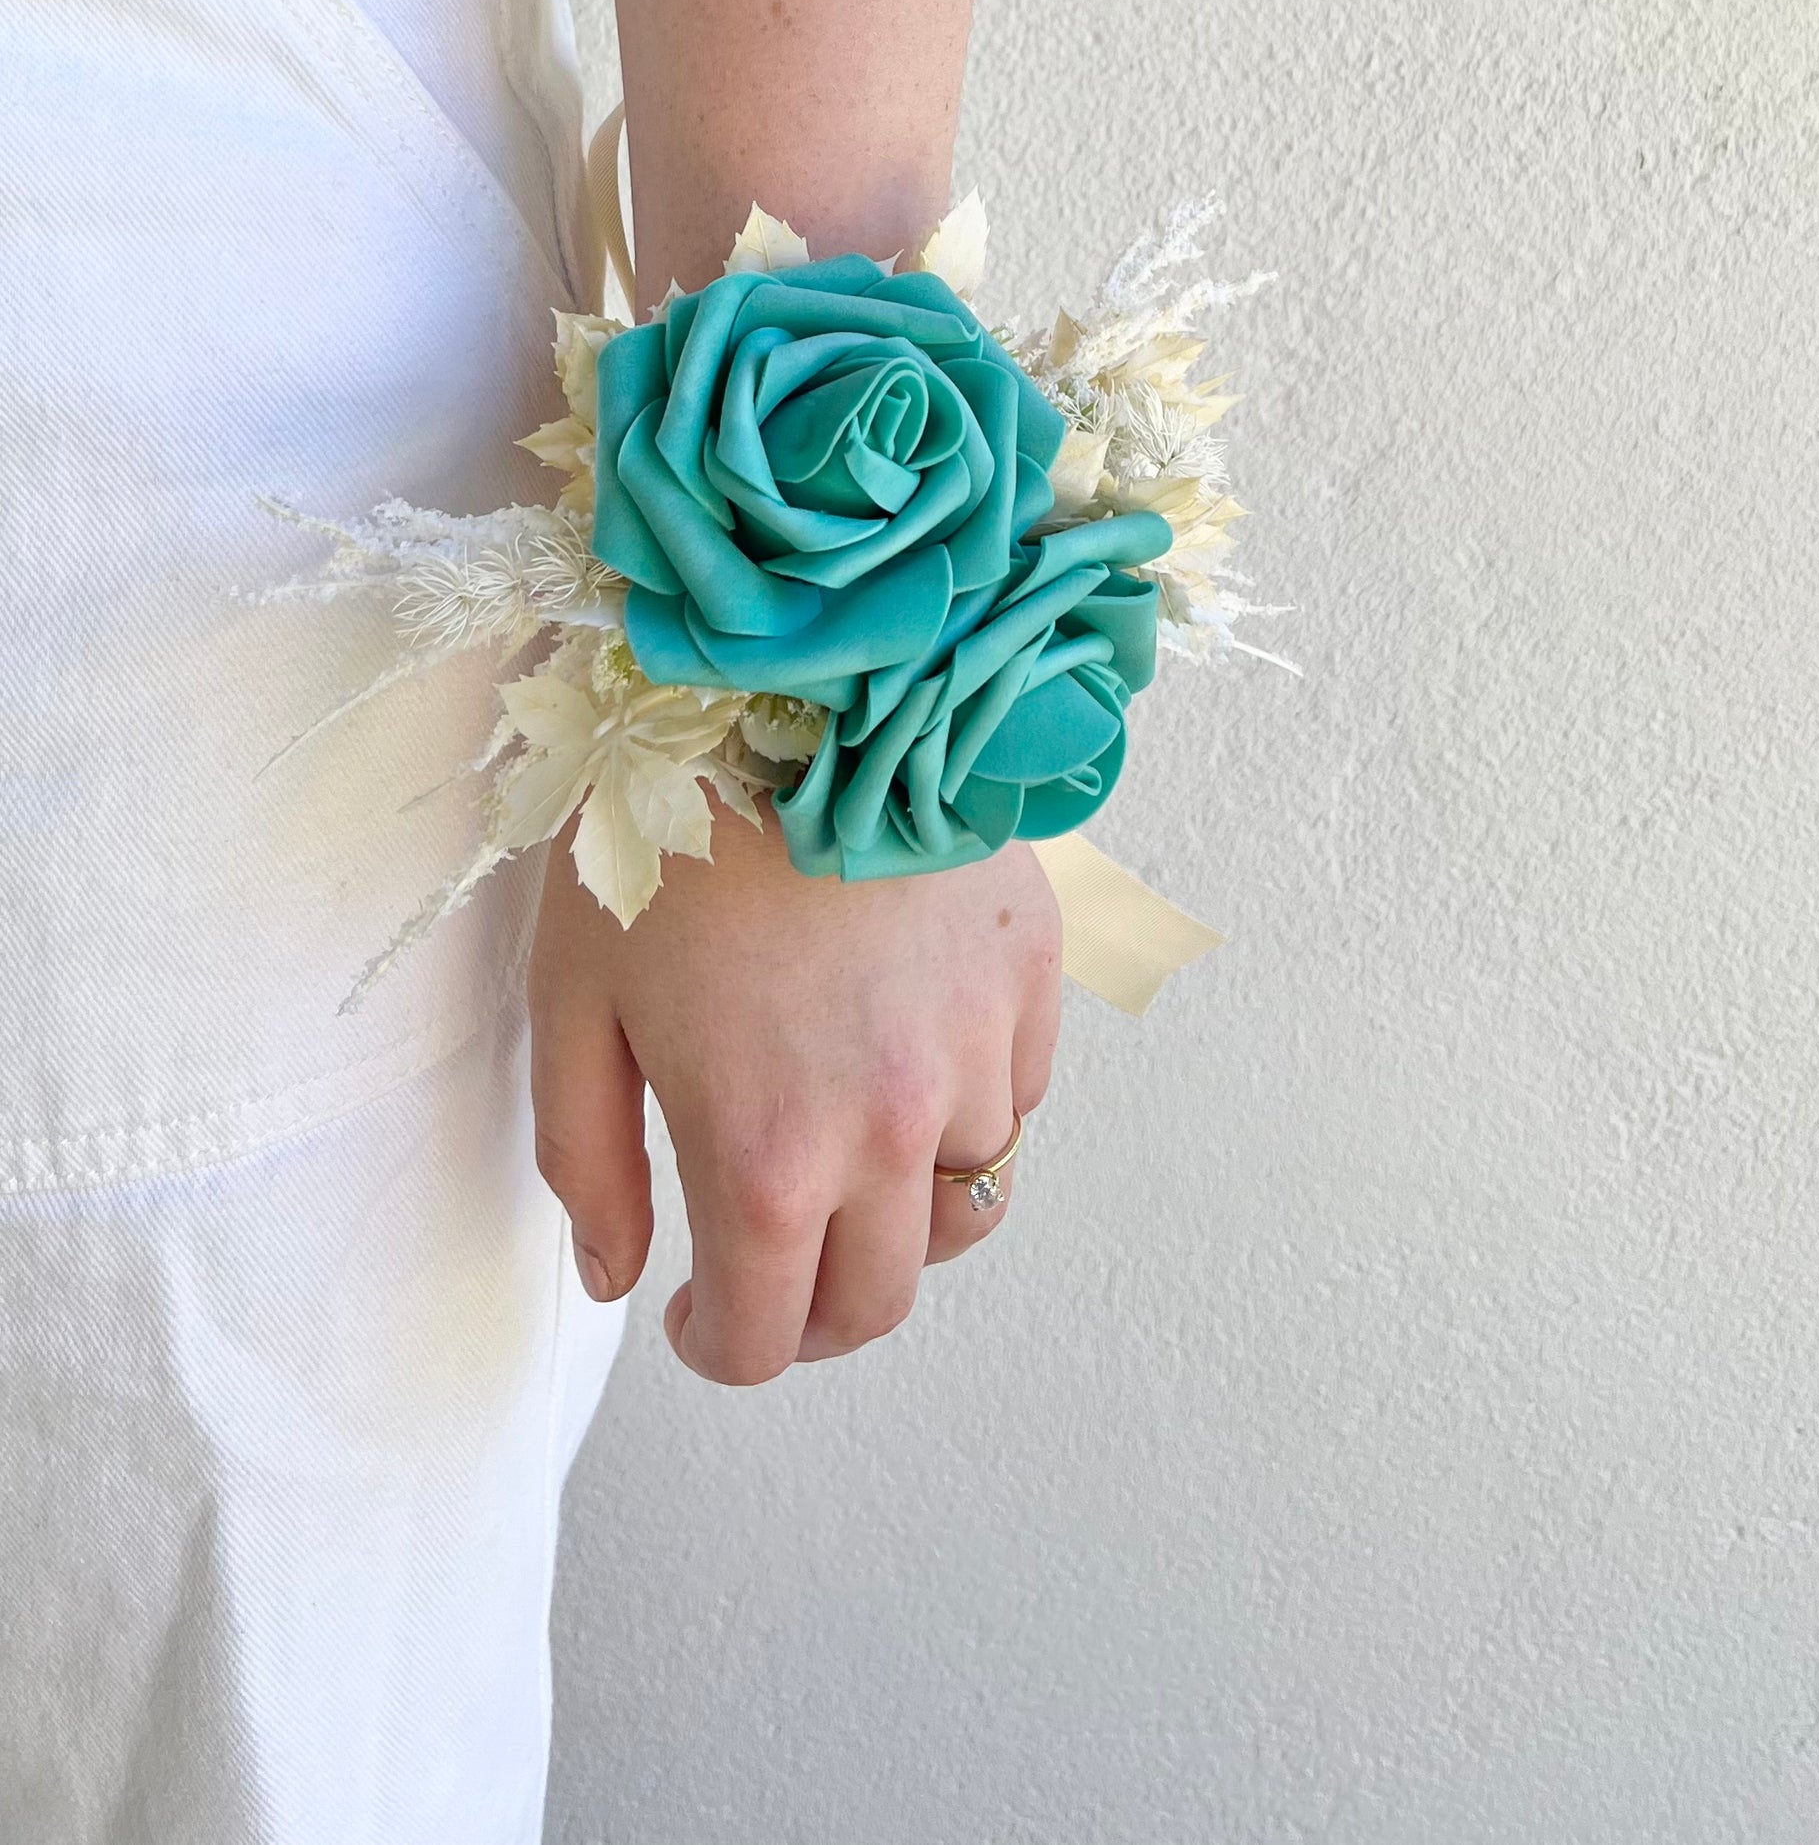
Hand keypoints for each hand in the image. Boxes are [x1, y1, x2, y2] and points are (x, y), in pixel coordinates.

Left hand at [527, 806, 1061, 1381]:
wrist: (804, 687)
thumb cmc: (667, 832)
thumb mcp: (575, 1001)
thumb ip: (588, 1160)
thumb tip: (616, 1273)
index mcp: (767, 1160)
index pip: (766, 1339)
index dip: (721, 1346)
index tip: (695, 1313)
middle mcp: (890, 1134)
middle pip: (878, 1302)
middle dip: (814, 1313)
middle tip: (769, 1270)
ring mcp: (975, 1058)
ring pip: (964, 1206)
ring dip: (900, 1208)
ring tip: (846, 1152)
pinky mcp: (1028, 980)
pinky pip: (1014, 1095)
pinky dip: (967, 1106)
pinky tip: (906, 1049)